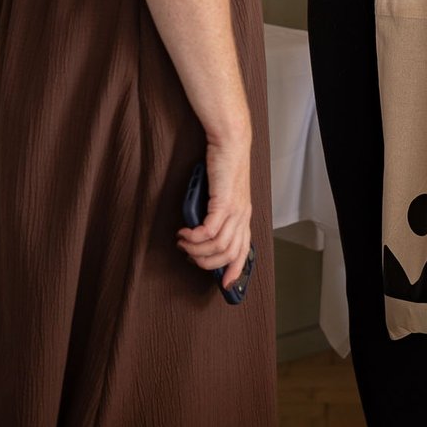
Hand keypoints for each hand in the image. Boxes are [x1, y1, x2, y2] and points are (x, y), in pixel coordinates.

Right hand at [177, 135, 252, 286]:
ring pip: (218, 246)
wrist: (230, 142)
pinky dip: (195, 237)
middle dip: (207, 262)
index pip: (243, 251)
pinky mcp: (223, 202)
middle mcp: (242, 215)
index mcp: (244, 215)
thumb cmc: (224, 164)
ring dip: (196, 249)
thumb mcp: (224, 193)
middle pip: (229, 254)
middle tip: (189, 254)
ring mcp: (235, 210)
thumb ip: (217, 211)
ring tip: (183, 241)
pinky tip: (186, 232)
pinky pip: (210, 231)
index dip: (235, 270)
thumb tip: (202, 230)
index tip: (225, 285)